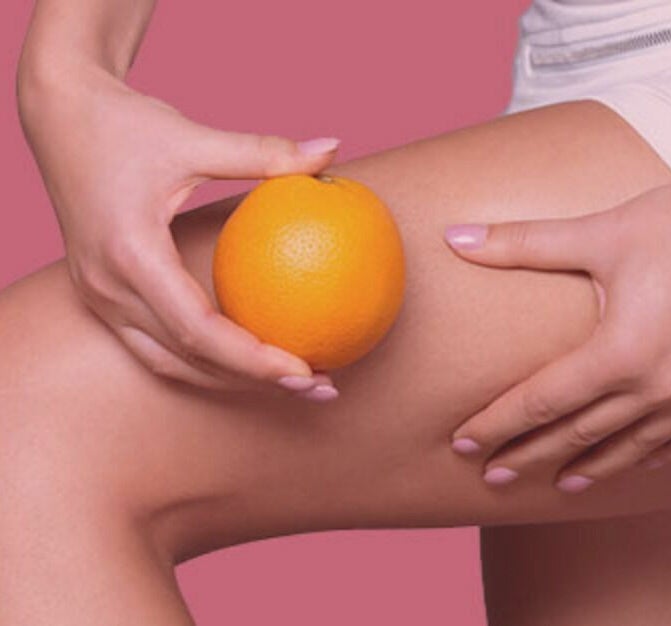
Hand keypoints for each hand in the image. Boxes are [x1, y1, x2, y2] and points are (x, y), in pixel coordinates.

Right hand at [18, 64, 339, 396]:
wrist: (58, 116)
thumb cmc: (123, 124)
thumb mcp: (194, 136)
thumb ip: (265, 151)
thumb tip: (332, 150)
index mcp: (129, 254)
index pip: (198, 329)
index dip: (254, 360)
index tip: (307, 370)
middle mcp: (108, 287)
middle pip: (188, 360)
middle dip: (257, 382)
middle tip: (321, 387)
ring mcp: (100, 297)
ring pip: (170, 362)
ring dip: (232, 380)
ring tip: (292, 382)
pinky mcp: (103, 295)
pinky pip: (157, 344)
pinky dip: (205, 359)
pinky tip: (250, 356)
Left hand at [444, 170, 670, 491]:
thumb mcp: (596, 233)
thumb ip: (519, 243)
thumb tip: (452, 235)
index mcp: (621, 352)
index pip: (541, 403)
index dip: (497, 425)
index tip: (462, 443)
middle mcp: (661, 386)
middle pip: (578, 435)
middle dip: (529, 456)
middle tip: (492, 476)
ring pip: (632, 448)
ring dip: (589, 468)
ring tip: (557, 483)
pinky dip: (651, 456)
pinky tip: (633, 462)